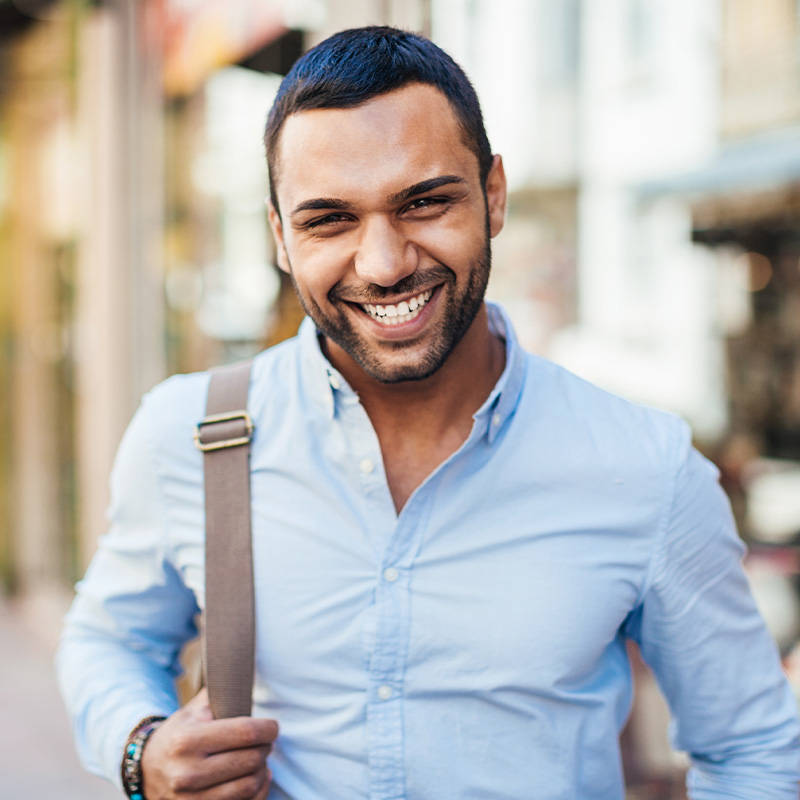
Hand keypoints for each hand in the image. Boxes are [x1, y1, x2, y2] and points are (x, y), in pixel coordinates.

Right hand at [141, 688, 277, 799]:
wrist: (147, 770)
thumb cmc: (179, 734)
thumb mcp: (193, 709)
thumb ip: (222, 691)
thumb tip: (248, 668)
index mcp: (186, 741)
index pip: (244, 733)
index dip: (267, 728)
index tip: (273, 726)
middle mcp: (187, 773)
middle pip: (251, 759)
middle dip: (266, 747)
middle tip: (266, 741)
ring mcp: (191, 799)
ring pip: (250, 785)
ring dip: (262, 770)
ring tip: (259, 758)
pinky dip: (257, 792)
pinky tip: (257, 778)